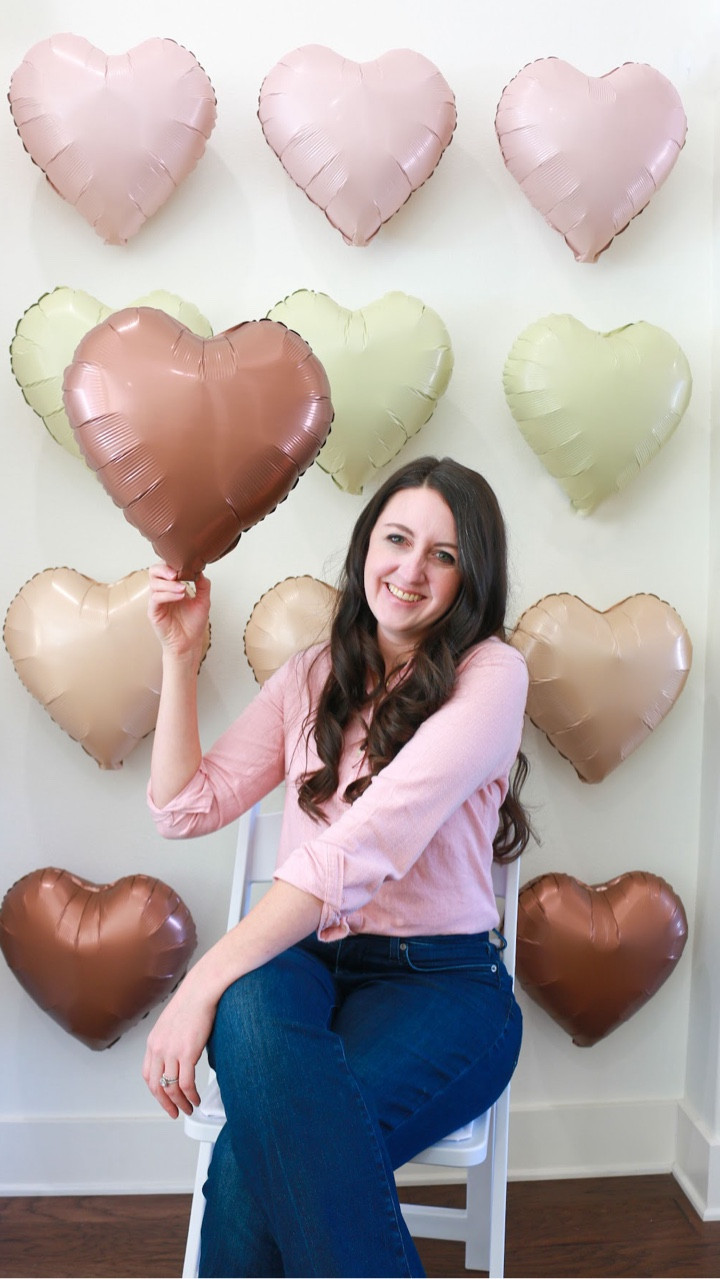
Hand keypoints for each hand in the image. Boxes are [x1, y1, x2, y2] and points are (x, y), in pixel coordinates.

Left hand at [142, 973, 216, 1118]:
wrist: (201, 990)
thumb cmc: (191, 1001)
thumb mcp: (172, 1023)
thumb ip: (171, 1041)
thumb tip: (179, 1055)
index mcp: (153, 1042)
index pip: (148, 1074)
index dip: (156, 1091)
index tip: (164, 1098)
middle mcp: (158, 1049)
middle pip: (156, 1086)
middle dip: (166, 1103)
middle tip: (174, 1112)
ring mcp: (171, 1052)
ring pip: (171, 1088)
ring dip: (180, 1103)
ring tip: (189, 1108)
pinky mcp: (187, 1053)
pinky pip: (186, 1083)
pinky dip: (190, 1095)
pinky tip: (195, 1099)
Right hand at [147, 562, 210, 660]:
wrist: (190, 643)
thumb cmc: (193, 624)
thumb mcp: (203, 601)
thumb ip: (203, 585)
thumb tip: (201, 570)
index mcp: (171, 586)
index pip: (165, 568)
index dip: (171, 563)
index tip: (184, 564)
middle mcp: (162, 592)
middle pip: (154, 571)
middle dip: (164, 569)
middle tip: (176, 574)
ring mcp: (156, 602)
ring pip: (154, 584)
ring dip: (169, 584)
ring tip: (183, 589)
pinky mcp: (153, 612)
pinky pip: (155, 599)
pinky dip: (167, 595)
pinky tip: (179, 596)